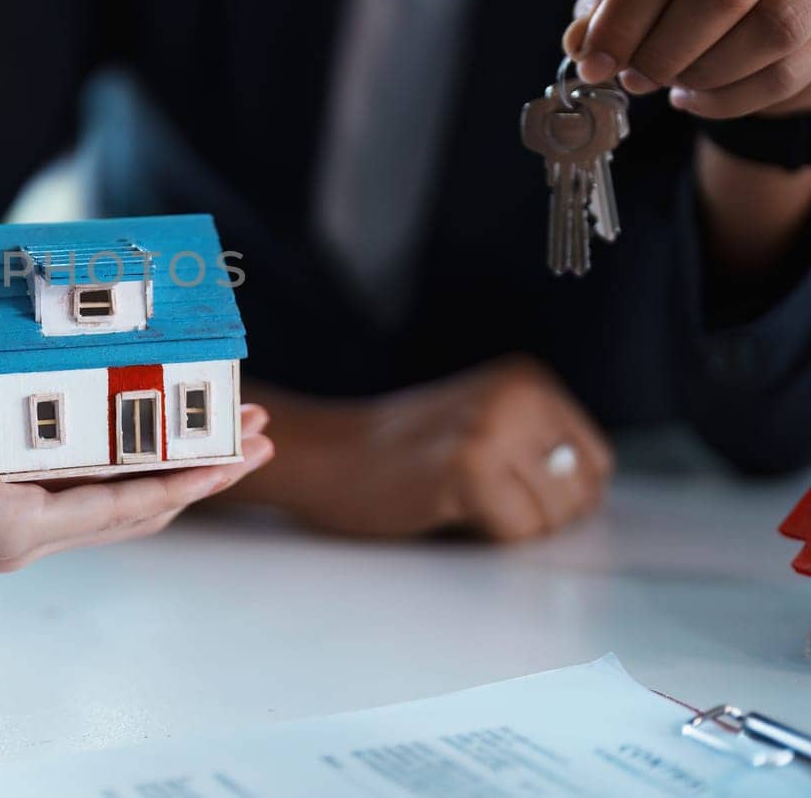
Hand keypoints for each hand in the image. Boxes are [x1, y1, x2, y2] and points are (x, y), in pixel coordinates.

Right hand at [235, 356, 612, 540]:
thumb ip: (537, 446)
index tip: (505, 493)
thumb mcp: (483, 424)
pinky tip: (443, 508)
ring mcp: (495, 428)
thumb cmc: (398, 455)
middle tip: (475, 500)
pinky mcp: (470, 466)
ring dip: (509, 527)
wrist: (323, 454)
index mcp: (528, 380)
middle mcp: (519, 395)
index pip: (595, 464)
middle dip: (537, 515)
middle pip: (581, 494)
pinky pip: (517, 532)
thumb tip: (592, 499)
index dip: (555, 496)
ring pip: (553, 518)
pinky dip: (486, 537)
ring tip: (457, 500)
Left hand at [563, 0, 810, 117]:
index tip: (592, 62)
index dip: (622, 17)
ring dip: (705, 71)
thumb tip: (578, 43)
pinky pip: (791, 68)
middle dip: (664, 48)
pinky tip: (699, 96)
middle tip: (633, 79)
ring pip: (770, 27)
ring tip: (672, 84)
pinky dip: (733, 97)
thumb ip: (613, 3)